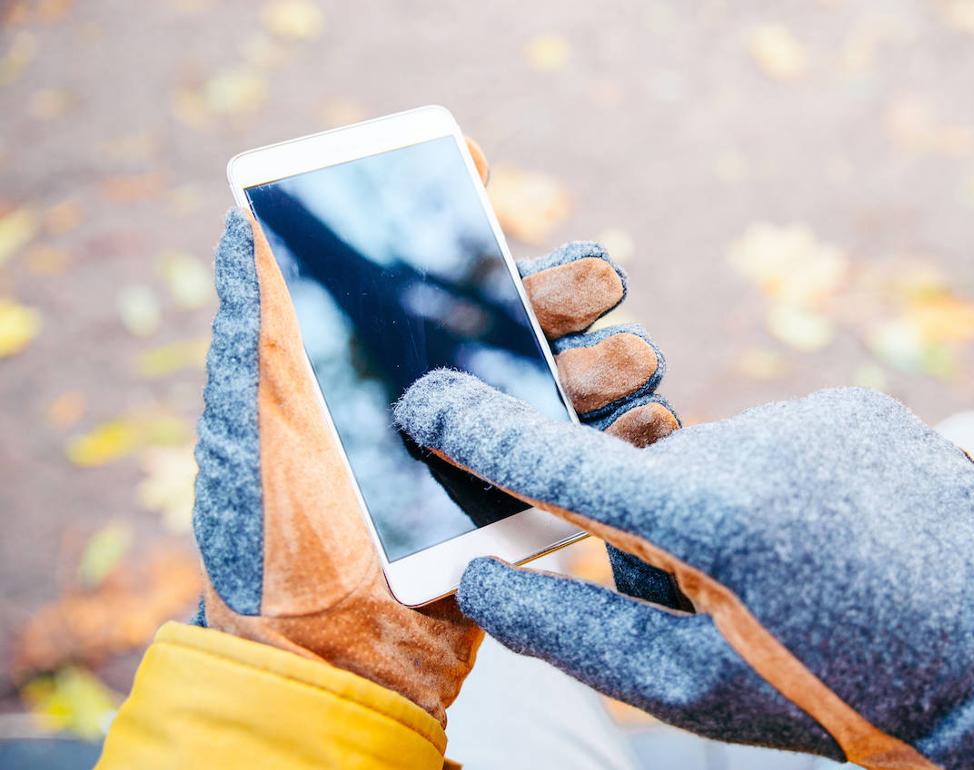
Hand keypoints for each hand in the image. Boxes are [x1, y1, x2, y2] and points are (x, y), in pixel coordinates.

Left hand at [192, 139, 681, 724]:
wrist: (332, 659)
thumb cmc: (279, 531)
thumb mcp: (253, 410)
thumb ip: (259, 311)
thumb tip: (248, 210)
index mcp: (389, 366)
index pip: (449, 282)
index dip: (483, 239)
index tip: (503, 199)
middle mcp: (451, 401)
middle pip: (531, 323)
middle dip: (571, 295)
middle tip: (593, 294)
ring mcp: (498, 454)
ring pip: (582, 383)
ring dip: (613, 362)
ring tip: (626, 367)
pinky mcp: (537, 507)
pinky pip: (604, 457)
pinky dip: (638, 433)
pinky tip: (648, 422)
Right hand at [394, 374, 973, 767]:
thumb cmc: (841, 693)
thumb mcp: (695, 690)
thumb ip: (573, 634)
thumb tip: (477, 586)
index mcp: (708, 520)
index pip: (559, 463)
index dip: (479, 432)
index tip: (423, 399)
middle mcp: (755, 442)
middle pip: (645, 478)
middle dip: (655, 535)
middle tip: (721, 603)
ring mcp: (815, 415)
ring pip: (715, 460)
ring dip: (724, 513)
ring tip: (795, 579)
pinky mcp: (857, 407)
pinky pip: (778, 442)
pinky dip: (780, 488)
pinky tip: (834, 541)